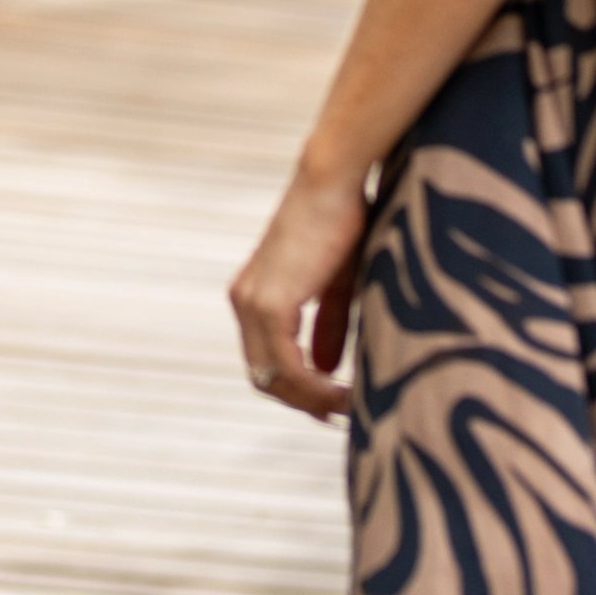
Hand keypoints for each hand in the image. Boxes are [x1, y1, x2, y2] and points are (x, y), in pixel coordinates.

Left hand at [228, 165, 369, 421]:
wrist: (334, 180)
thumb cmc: (342, 220)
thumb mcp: (335, 284)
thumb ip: (328, 326)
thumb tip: (329, 369)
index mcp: (254, 293)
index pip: (266, 358)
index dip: (297, 389)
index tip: (333, 404)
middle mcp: (244, 300)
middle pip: (264, 375)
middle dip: (303, 402)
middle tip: (342, 415)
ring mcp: (252, 303)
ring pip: (273, 377)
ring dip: (312, 401)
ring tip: (351, 407)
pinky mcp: (270, 303)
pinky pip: (287, 367)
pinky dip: (315, 389)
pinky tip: (345, 393)